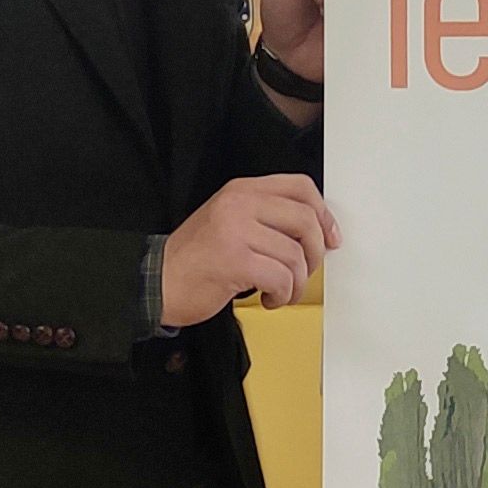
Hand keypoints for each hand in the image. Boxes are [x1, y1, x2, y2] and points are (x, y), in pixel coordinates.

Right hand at [165, 173, 338, 324]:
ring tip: (280, 292)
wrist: (156, 282)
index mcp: (241, 190)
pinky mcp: (235, 261)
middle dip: (315, 254)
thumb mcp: (230, 222)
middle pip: (305, 220)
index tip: (330, 238)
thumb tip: (318, 232)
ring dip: (296, 283)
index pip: (300, 187)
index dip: (323, 214)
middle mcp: (239, 204)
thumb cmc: (197, 259)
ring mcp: (235, 231)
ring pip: (296, 255)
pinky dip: (283, 295)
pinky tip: (268, 299)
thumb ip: (267, 219)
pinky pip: (282, 278)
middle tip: (303, 273)